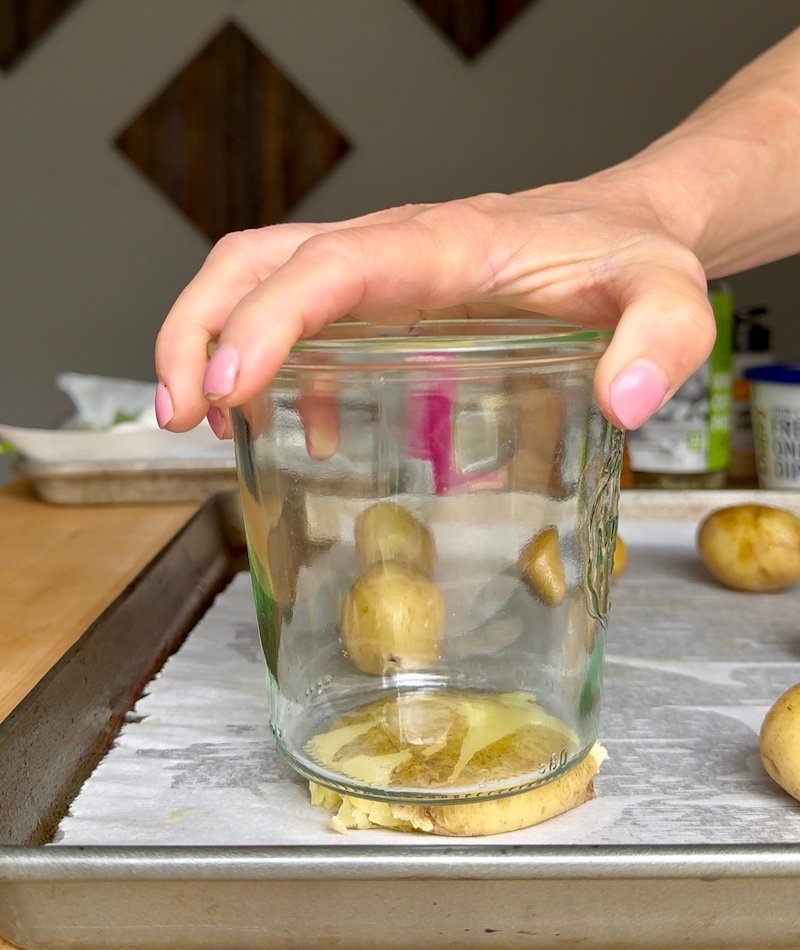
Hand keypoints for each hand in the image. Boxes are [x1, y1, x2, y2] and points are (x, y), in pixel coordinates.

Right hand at [154, 178, 714, 436]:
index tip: (227, 386)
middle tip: (179, 412)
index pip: (328, 267)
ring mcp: (380, 270)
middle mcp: (392, 248)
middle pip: (256, 260)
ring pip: (259, 278)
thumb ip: (659, 339)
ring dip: (210, 341)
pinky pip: (304, 319)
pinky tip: (301, 430)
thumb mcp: (667, 294)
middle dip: (196, 329)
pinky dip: (278, 370)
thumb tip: (622, 400)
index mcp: (441, 245)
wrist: (624, 229)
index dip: (266, 321)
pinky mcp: (385, 298)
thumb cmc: (630, 257)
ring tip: (197, 420)